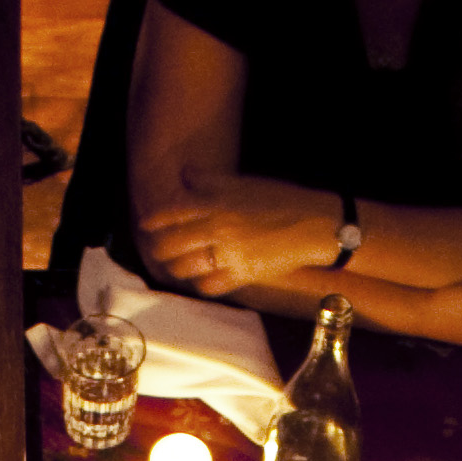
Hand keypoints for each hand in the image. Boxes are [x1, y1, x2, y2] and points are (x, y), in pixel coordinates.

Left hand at [134, 179, 338, 299]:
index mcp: (217, 203)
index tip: (147, 225)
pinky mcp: (242, 276)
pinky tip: (201, 278)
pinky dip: (200, 283)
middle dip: (160, 248)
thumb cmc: (281, 200)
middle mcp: (218, 229)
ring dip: (176, 267)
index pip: (173, 212)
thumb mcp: (244, 184)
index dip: (155, 220)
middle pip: (171, 244)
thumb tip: (186, 174)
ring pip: (185, 267)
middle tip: (158, 249)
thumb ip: (211, 181)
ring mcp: (228, 255)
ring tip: (176, 265)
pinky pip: (208, 286)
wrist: (314, 225)